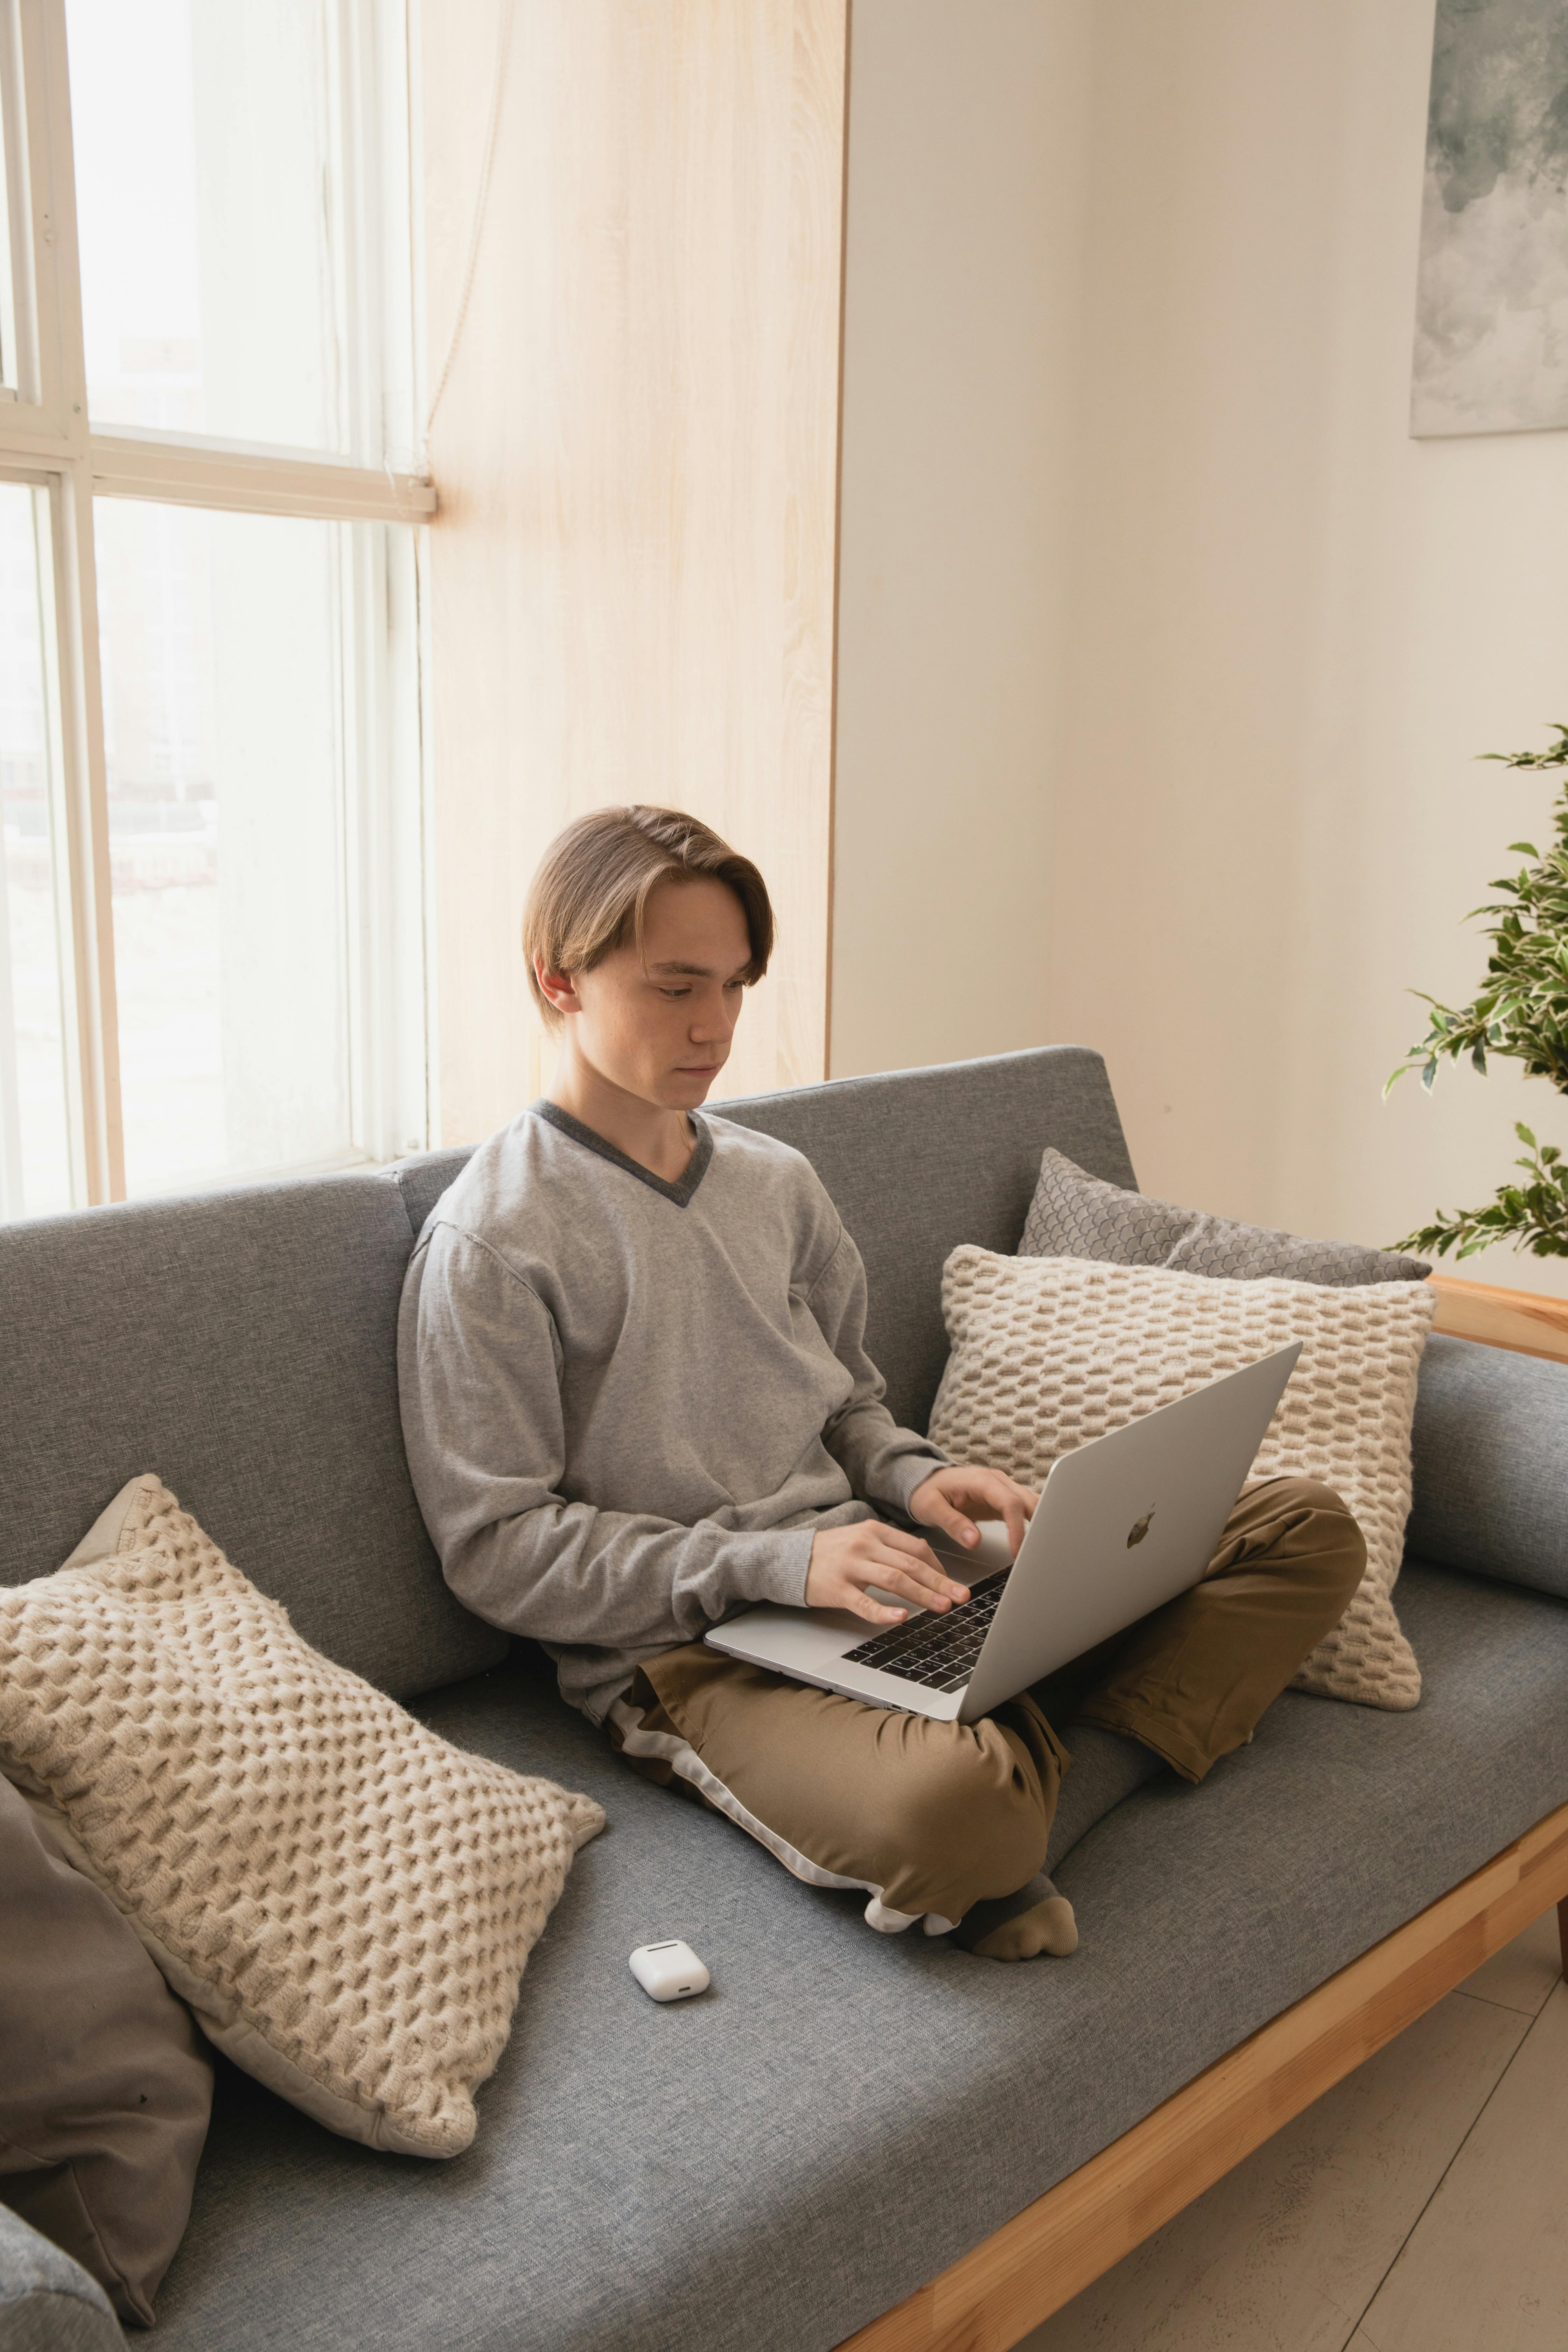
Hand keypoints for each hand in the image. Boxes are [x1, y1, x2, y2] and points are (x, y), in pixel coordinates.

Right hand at [805, 1522, 970, 1626]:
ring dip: (922, 1595)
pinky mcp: (837, 1589)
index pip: (916, 1548)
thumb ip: (889, 1548)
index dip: (939, 1567)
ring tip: (942, 1607)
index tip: (952, 1583)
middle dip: (940, 1582)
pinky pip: (864, 1603)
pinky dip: (884, 1612)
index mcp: (874, 1530)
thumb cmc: (830, 1552)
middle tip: (961, 1597)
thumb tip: (924, 1562)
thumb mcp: (860, 1539)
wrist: (787, 1558)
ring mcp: (850, 1566)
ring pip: (895, 1580)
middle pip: (911, 1564)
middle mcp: (865, 1545)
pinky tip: (900, 1619)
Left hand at [908, 1464, 1038, 1559]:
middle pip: (1028, 1502)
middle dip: (1038, 1526)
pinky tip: (1033, 1542)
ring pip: (1031, 1505)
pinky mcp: (1003, 1500)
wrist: (926, 1481)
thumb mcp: (931, 1508)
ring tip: (1040, 1550)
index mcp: (981, 1481)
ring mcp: (1003, 1489)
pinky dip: (1031, 1525)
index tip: (1017, 1551)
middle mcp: (997, 1482)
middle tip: (1038, 1553)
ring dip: (1039, 1525)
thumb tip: (974, 1541)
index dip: (1017, 1528)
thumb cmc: (927, 1491)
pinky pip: (1024, 1511)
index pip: (1010, 1503)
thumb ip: (952, 1523)